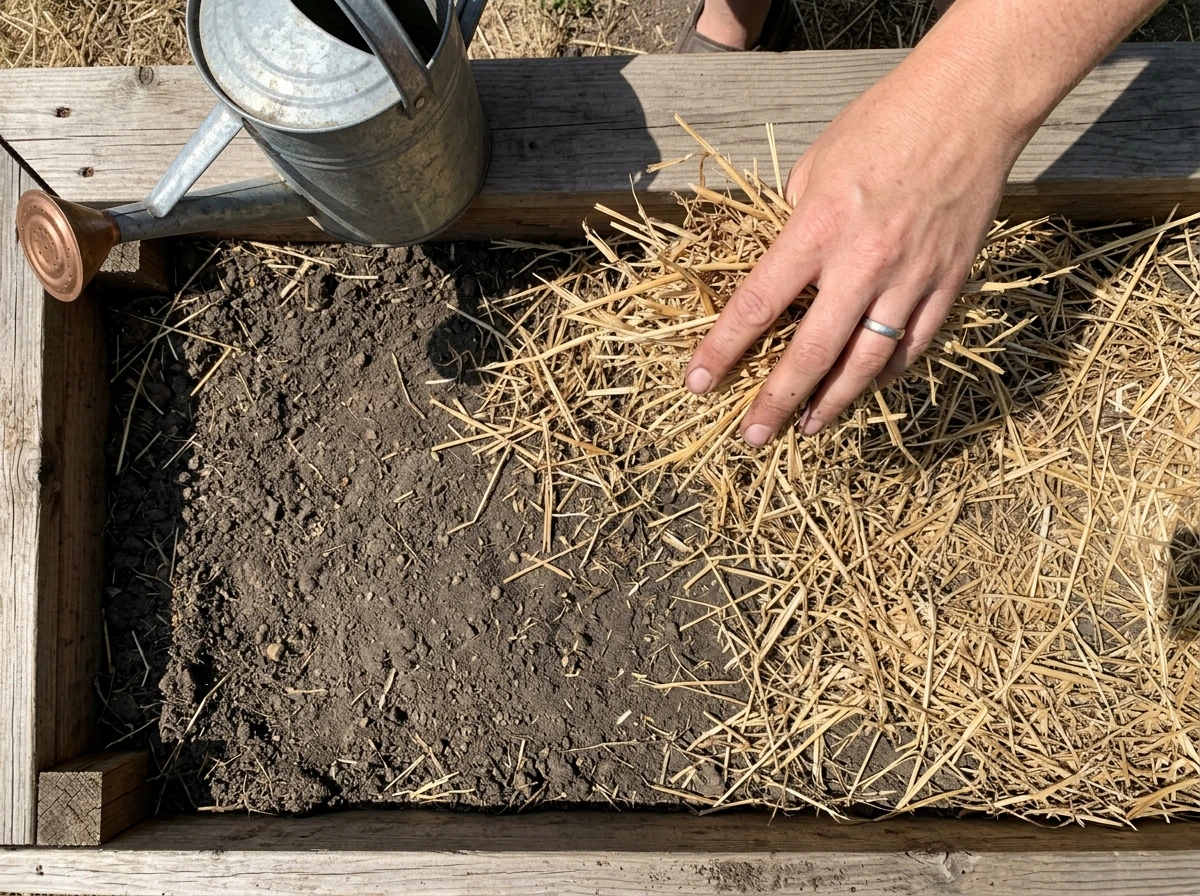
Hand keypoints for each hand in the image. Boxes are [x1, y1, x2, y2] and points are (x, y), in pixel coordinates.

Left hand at [684, 63, 1024, 444]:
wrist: (972, 104)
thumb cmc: (885, 121)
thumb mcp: (815, 163)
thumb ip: (796, 223)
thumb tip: (788, 266)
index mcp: (816, 228)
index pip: (758, 305)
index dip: (723, 350)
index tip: (700, 383)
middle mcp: (861, 263)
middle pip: (811, 353)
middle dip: (776, 401)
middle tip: (753, 438)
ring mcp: (910, 277)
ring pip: (866, 362)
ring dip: (833, 402)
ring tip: (808, 427)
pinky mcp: (949, 281)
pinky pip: (914, 343)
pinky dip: (887, 371)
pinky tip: (865, 387)